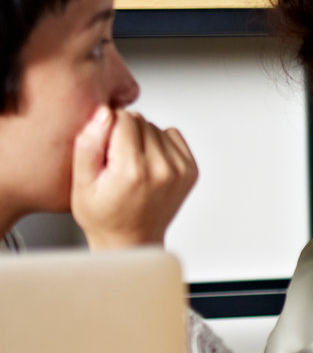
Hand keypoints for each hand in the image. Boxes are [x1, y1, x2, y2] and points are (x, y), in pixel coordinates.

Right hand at [71, 106, 197, 249]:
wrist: (132, 239)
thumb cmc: (103, 215)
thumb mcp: (81, 183)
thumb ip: (88, 144)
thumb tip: (104, 113)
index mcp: (133, 171)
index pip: (123, 118)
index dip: (107, 128)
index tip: (103, 149)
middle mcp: (163, 168)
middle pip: (141, 120)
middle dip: (124, 133)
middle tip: (115, 162)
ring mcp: (181, 169)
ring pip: (156, 127)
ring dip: (142, 139)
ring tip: (130, 166)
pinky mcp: (192, 169)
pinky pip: (172, 134)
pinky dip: (159, 143)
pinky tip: (147, 164)